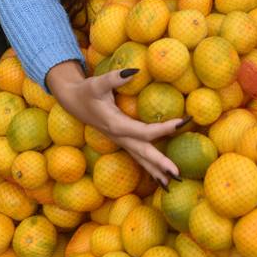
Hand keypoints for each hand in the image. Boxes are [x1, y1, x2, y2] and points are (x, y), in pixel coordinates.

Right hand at [46, 61, 185, 186]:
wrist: (73, 102)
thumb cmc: (86, 92)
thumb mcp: (97, 83)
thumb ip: (115, 78)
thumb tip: (134, 71)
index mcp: (116, 125)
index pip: (145, 131)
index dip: (164, 128)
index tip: (182, 123)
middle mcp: (120, 137)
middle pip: (143, 153)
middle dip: (160, 164)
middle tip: (177, 173)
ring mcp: (121, 141)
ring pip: (140, 159)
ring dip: (155, 171)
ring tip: (172, 184)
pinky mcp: (122, 140)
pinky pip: (138, 156)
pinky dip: (149, 167)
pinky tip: (159, 177)